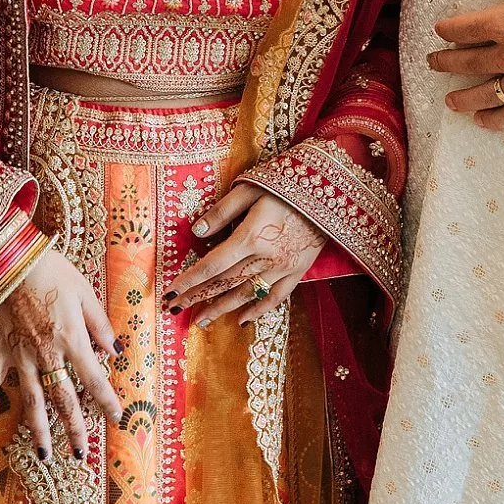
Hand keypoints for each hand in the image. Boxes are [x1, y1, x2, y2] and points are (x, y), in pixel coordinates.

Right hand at [0, 241, 121, 462]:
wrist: (11, 259)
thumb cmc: (52, 271)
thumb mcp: (86, 293)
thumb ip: (101, 325)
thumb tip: (115, 351)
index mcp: (72, 340)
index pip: (95, 380)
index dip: (107, 401)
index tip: (116, 419)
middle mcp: (47, 355)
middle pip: (64, 400)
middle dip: (74, 429)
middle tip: (81, 454)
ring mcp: (20, 356)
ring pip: (31, 401)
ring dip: (38, 431)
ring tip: (45, 456)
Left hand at [162, 183, 323, 327]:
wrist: (331, 189)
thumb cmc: (286, 183)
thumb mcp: (250, 187)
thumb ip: (222, 211)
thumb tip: (196, 231)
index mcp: (251, 236)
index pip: (213, 265)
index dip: (190, 280)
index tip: (171, 292)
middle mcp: (267, 257)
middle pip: (226, 283)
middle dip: (199, 297)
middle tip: (177, 309)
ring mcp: (284, 267)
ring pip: (247, 294)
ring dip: (222, 308)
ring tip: (202, 320)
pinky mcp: (299, 271)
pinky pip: (276, 297)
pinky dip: (258, 310)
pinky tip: (242, 319)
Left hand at [428, 0, 503, 128]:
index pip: (463, 29)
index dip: (447, 30)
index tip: (439, 31)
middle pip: (468, 62)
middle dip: (445, 63)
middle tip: (433, 64)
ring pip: (486, 94)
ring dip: (463, 97)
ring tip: (449, 101)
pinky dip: (495, 120)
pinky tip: (482, 120)